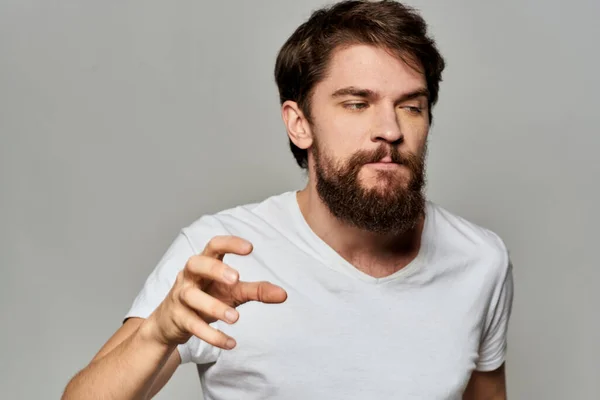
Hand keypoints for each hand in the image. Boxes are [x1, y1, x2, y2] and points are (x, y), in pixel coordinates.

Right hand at [145, 235, 287, 349]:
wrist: (170, 322)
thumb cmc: (206, 298)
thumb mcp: (233, 292)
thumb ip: (257, 290)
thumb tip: (284, 294)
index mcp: (204, 264)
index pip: (213, 245)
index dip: (230, 243)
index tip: (250, 248)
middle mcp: (190, 276)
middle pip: (196, 263)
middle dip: (215, 269)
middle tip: (236, 278)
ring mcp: (181, 297)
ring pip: (192, 297)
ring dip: (214, 306)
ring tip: (236, 318)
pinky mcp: (178, 319)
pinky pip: (193, 325)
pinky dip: (211, 335)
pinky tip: (230, 343)